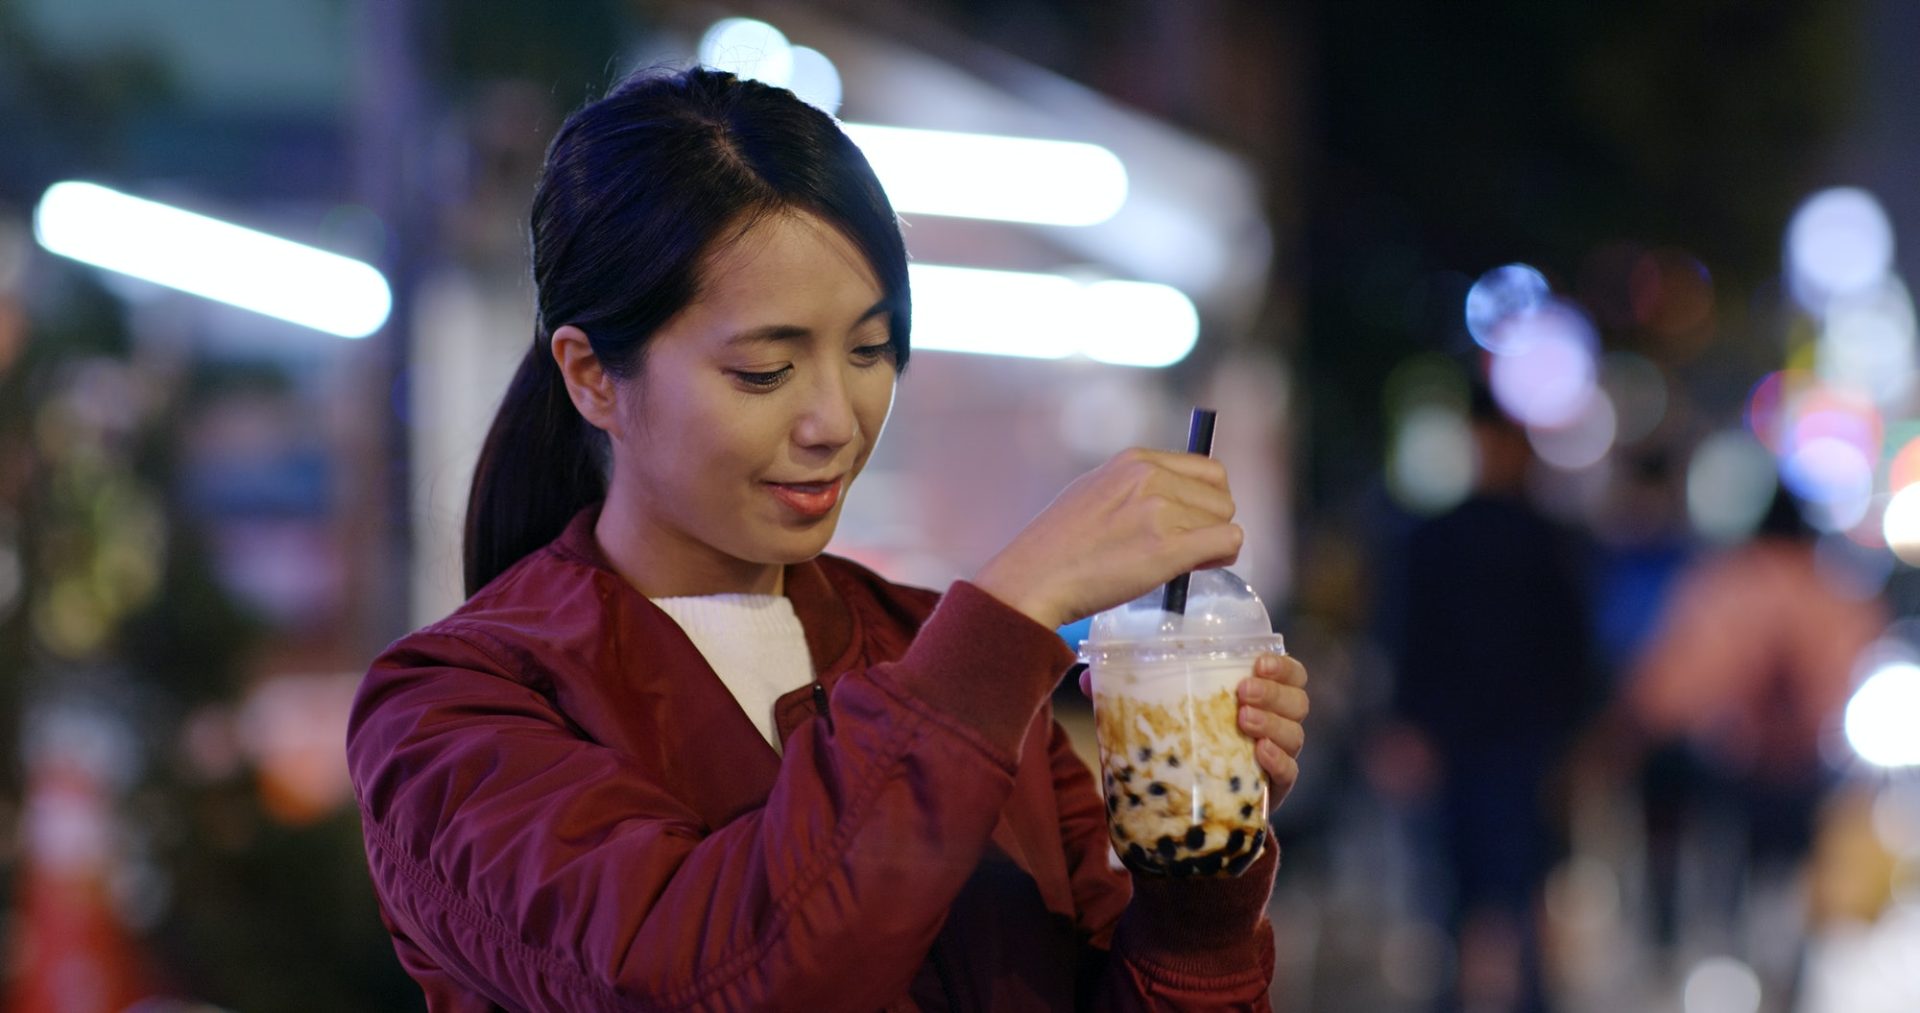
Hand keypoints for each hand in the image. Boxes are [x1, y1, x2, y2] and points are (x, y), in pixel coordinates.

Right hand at [971, 448, 1240, 628]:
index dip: (1206, 500)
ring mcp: (1160, 511)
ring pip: (1225, 522)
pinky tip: (1196, 568)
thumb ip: (1137, 487)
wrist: (1035, 578)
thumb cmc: (1058, 545)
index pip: (1207, 471)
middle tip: (1187, 548)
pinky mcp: (1167, 547)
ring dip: (1212, 545)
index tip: (1191, 522)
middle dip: (1211, 524)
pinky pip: (1227, 541)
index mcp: (1135, 460)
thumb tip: (1181, 501)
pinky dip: (1221, 556)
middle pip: (1221, 497)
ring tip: (1178, 561)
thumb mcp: (1095, 490)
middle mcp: (1151, 478)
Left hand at [1079, 651, 1306, 813]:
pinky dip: (1277, 760)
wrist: (1193, 813)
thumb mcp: (1162, 718)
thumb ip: (1131, 695)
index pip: (1288, 673)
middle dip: (1274, 691)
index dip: (1282, 664)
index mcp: (1256, 697)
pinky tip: (1259, 753)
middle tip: (1243, 691)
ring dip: (1273, 723)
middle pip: (1297, 700)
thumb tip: (1088, 679)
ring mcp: (1276, 758)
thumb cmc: (1183, 748)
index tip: (1258, 659)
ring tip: (1243, 720)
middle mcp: (1274, 725)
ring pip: (1296, 733)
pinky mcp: (1272, 791)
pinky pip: (1289, 773)